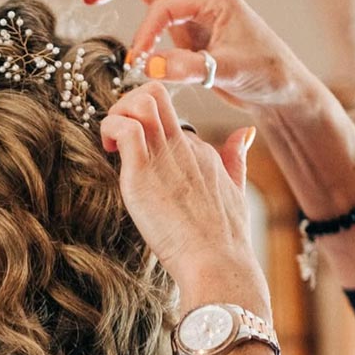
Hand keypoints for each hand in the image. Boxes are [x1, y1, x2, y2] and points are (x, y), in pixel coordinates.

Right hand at [81, 0, 317, 114]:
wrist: (281, 88)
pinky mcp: (189, 30)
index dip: (144, 34)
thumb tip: (149, 65)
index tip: (136, 63)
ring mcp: (195, 13)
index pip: (164, 8)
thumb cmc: (264, 75)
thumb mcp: (229, 71)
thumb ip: (189, 68)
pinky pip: (155, 9)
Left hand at [100, 80, 262, 290]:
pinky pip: (125, 128)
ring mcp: (164, 155)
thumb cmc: (223, 238)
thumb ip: (236, 159)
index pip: (167, 117)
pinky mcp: (143, 171)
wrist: (218, 261)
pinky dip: (110, 129)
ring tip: (112, 144)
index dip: (145, 128)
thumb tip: (245, 132)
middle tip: (117, 135)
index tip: (134, 153)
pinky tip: (109, 151)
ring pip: (140, 100)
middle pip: (155, 93)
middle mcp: (184, 145)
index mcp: (200, 150)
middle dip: (127, 103)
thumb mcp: (235, 190)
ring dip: (117, 113)